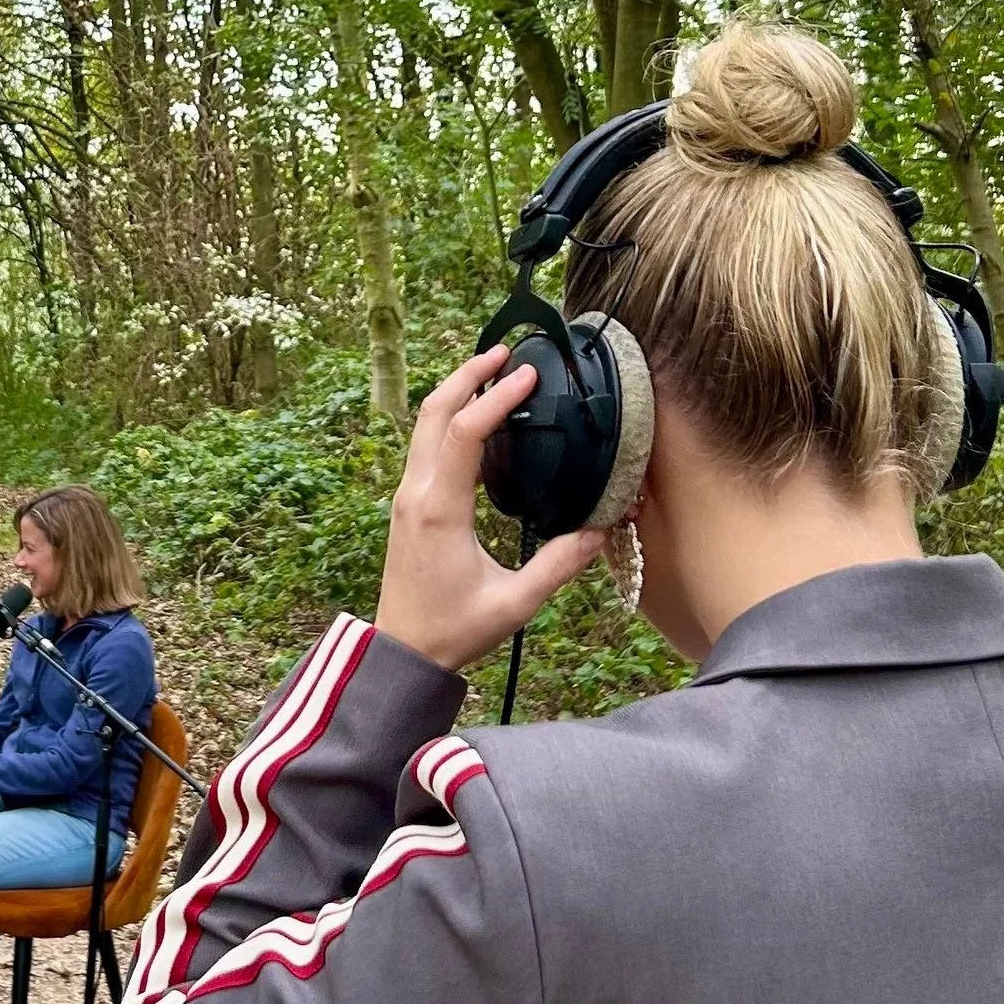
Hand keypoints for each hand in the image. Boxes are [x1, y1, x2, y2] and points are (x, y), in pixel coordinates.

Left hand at [374, 347, 604, 672]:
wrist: (403, 652)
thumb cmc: (453, 630)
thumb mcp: (515, 603)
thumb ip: (559, 564)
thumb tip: (601, 529)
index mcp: (439, 511)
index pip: (464, 433)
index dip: (496, 398)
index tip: (528, 374)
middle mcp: (416, 494)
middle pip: (432, 412)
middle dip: (467, 375)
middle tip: (506, 352)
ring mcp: (406, 497)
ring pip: (423, 425)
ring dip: (456, 393)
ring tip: (494, 372)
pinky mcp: (408, 505)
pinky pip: (425, 447)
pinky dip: (449, 420)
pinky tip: (480, 420)